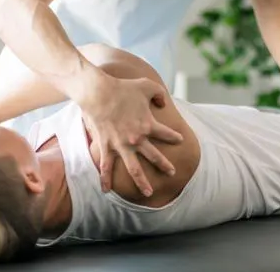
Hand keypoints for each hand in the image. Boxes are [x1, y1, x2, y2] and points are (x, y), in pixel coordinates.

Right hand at [78, 74, 183, 196]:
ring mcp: (121, 145)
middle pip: (154, 156)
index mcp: (148, 125)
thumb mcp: (147, 85)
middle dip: (164, 165)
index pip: (166, 133)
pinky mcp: (106, 146)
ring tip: (149, 192)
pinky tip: (106, 191)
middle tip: (172, 172)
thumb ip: (159, 93)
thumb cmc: (123, 88)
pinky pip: (107, 166)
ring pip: (134, 169)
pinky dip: (106, 179)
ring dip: (142, 182)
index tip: (180, 140)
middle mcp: (137, 139)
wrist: (99, 93)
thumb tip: (163, 102)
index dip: (174, 137)